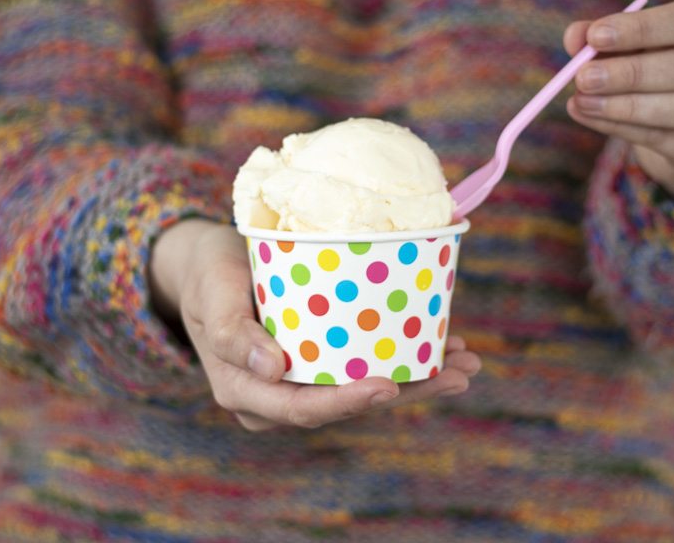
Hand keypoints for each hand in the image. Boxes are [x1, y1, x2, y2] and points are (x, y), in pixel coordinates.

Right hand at [148, 219, 481, 430]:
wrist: (208, 266)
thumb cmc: (209, 275)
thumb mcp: (212, 293)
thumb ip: (232, 332)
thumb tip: (273, 370)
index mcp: (245, 390)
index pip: (303, 408)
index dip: (349, 403)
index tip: (391, 387)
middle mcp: (277, 397)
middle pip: (346, 405)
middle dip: (406, 393)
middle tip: (457, 374)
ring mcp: (301, 382)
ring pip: (362, 389)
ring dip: (418, 380)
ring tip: (465, 363)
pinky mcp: (319, 362)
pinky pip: (362, 368)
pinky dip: (404, 359)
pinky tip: (443, 346)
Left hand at [563, 0, 673, 205]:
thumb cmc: (664, 59)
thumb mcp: (639, 41)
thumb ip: (606, 36)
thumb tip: (574, 36)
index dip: (643, 29)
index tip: (595, 36)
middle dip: (632, 73)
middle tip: (583, 77)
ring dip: (626, 107)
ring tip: (581, 101)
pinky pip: (666, 138)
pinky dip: (622, 128)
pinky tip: (590, 117)